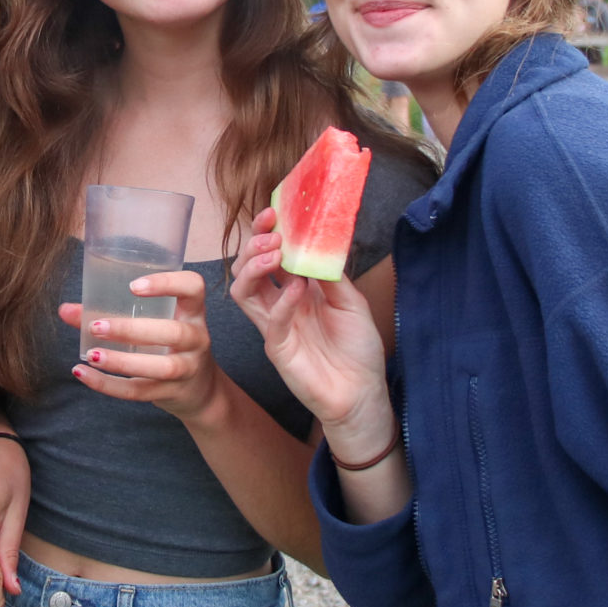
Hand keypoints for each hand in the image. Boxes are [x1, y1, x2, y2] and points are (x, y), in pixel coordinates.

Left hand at [64, 269, 218, 421]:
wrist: (202, 391)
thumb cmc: (171, 346)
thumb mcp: (154, 324)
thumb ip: (112, 314)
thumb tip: (65, 310)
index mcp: (192, 313)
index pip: (193, 288)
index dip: (168, 284)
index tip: (133, 286)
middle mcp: (196, 339)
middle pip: (173, 332)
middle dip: (132, 330)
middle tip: (96, 326)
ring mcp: (188, 369)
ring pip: (160, 367)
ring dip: (122, 362)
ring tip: (92, 355)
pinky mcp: (172, 393)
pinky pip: (140, 392)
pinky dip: (109, 385)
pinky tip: (83, 374)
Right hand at [231, 208, 392, 435]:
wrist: (363, 394)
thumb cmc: (358, 350)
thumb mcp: (351, 302)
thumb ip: (331, 275)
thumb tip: (317, 241)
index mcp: (295, 290)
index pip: (269, 256)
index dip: (266, 233)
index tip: (273, 212)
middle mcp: (279, 305)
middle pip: (248, 269)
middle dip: (254, 245)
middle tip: (271, 232)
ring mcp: (275, 327)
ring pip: (244, 292)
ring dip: (254, 268)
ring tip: (275, 254)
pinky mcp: (279, 350)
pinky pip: (270, 322)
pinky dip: (281, 302)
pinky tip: (297, 289)